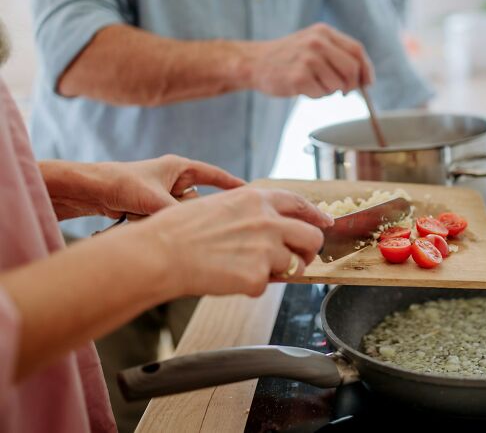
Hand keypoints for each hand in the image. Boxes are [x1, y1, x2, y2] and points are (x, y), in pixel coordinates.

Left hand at [42, 155, 243, 220]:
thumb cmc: (121, 184)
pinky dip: (159, 223)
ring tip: (148, 215)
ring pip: (182, 213)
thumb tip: (199, 229)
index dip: (233, 185)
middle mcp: (175, 179)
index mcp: (180, 167)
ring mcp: (164, 194)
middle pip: (198, 200)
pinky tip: (141, 220)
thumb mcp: (156, 200)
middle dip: (191, 211)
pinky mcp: (154, 207)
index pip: (215, 175)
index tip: (251, 194)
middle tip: (189, 220)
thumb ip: (181, 215)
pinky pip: (168, 219)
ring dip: (170, 219)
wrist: (88, 190)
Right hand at [135, 187, 333, 296]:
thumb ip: (250, 213)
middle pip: (312, 237)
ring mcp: (266, 249)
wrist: (160, 253)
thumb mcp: (219, 205)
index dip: (315, 216)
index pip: (300, 204)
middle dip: (307, 252)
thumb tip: (269, 227)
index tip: (325, 224)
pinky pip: (265, 286)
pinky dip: (249, 287)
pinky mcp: (258, 277)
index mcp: (257, 199)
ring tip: (243, 268)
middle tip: (296, 259)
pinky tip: (227, 278)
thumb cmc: (178, 230)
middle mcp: (268, 221)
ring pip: (293, 266)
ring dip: (276, 271)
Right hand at [244, 23, 374, 97]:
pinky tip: (303, 88)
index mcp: (324, 32)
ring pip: (337, 85)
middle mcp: (317, 42)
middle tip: (344, 92)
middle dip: (352, 85)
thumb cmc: (288, 58)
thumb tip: (363, 78)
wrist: (255, 63)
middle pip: (352, 69)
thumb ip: (336, 55)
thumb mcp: (312, 45)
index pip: (357, 50)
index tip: (368, 83)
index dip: (366, 69)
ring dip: (330, 91)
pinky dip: (316, 96)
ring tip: (314, 84)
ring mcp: (308, 59)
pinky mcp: (299, 76)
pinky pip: (321, 94)